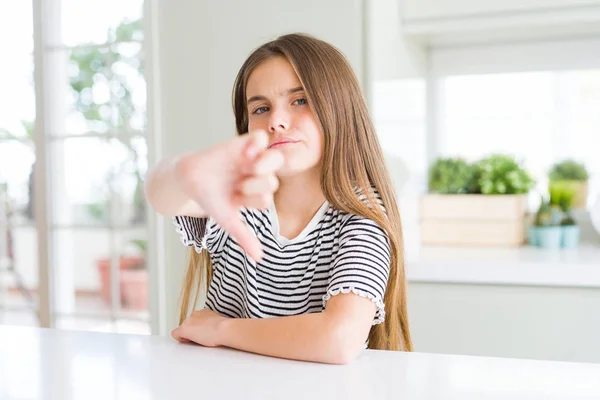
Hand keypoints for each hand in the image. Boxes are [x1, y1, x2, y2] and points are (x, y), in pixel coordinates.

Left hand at [171, 308, 226, 346]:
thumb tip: (214, 329)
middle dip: (192, 331)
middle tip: (200, 338)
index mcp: (204, 312)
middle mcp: (195, 314)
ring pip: (183, 329)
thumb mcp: (220, 323)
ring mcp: (188, 321)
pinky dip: (180, 339)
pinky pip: (176, 334)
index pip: (196, 319)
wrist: (223, 329)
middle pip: (188, 324)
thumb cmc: (224, 329)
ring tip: (197, 341)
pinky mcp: (184, 329)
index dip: (198, 328)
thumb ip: (214, 323)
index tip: (203, 333)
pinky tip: (188, 342)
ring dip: (188, 335)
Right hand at [174, 130, 282, 260]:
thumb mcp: (225, 218)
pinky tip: (245, 152)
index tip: (236, 199)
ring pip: (275, 159)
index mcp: (253, 196)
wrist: (187, 176)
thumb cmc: (208, 199)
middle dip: (258, 185)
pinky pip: (261, 138)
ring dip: (265, 165)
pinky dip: (257, 144)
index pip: (264, 199)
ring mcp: (251, 161)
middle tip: (240, 184)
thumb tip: (259, 258)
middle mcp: (256, 179)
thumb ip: (243, 236)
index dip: (254, 200)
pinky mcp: (244, 144)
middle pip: (273, 181)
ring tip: (250, 166)